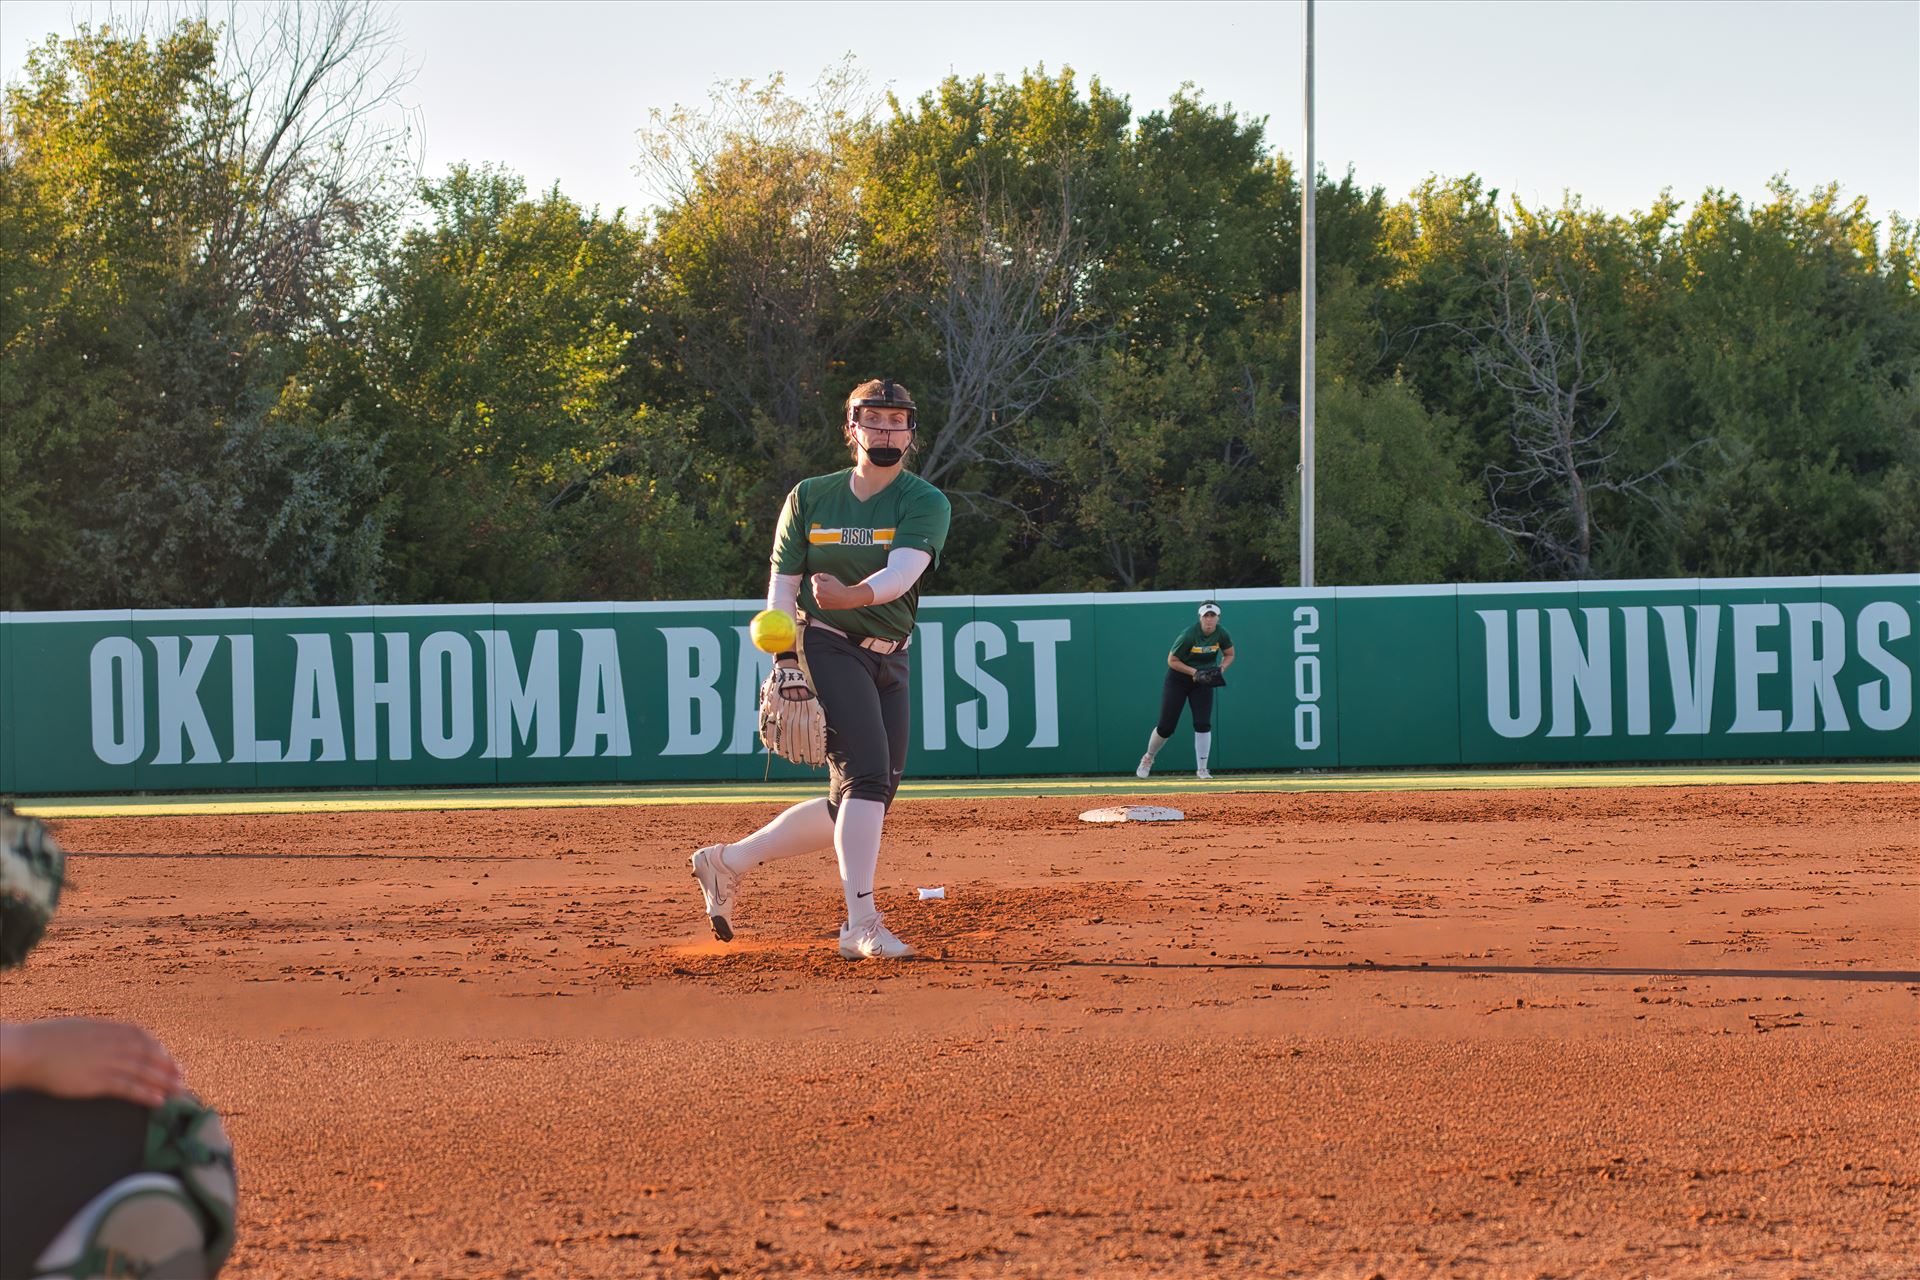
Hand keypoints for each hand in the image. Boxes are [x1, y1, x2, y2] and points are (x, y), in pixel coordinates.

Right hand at [0, 1018, 184, 1106]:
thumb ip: (101, 1034)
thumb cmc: (49, 1040)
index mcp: (109, 1029)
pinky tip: (158, 1101)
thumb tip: (113, 1039)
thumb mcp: (81, 1029)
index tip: (169, 1059)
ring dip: (164, 1082)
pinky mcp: (96, 1080)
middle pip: (149, 1055)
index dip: (159, 1050)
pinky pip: (127, 1087)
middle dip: (168, 1067)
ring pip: (144, 1072)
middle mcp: (113, 1044)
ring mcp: (106, 1062)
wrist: (29, 1050)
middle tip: (182, 1078)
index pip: (144, 1037)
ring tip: (178, 1092)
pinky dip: (145, 1094)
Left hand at [810, 573, 871, 609]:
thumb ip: (822, 575)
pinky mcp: (821, 606)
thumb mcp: (831, 577)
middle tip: (830, 586)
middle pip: (814, 586)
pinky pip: (820, 600)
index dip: (819, 576)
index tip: (825, 578)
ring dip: (821, 592)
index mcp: (818, 586)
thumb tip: (817, 578)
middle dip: (820, 585)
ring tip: (830, 592)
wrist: (845, 599)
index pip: (813, 578)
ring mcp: (818, 601)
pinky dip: (823, 598)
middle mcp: (816, 594)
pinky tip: (830, 598)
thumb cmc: (839, 587)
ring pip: (817, 593)